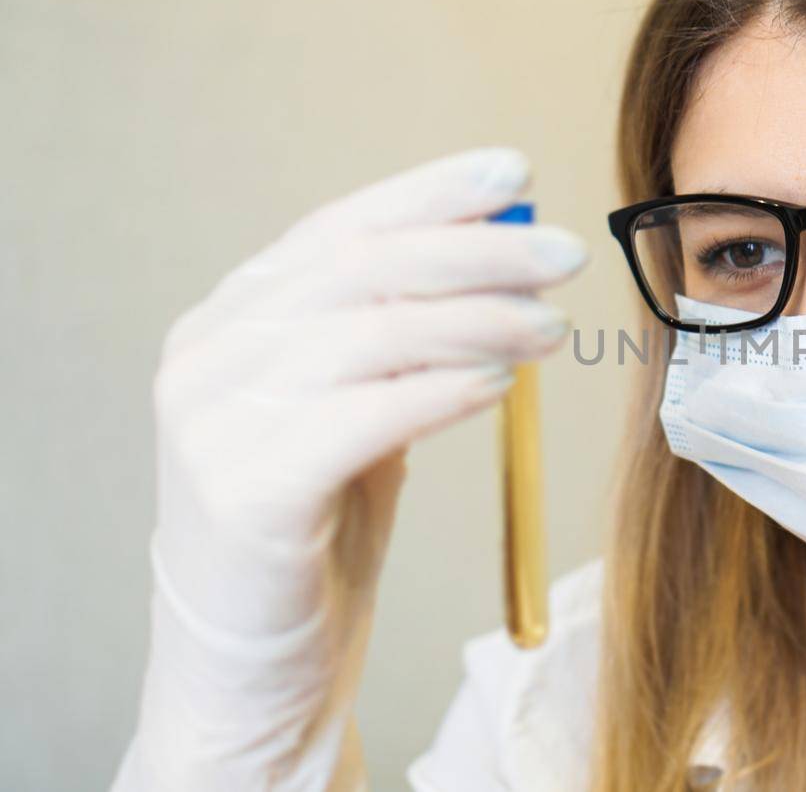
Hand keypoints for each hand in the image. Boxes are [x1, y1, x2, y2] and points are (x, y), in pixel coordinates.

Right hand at [118, 148, 584, 788]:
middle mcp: (208, 357)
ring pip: (366, 336)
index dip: (429, 194)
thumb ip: (402, 338)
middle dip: (474, 251)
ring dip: (476, 319)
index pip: (338, 229)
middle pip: (358, 270)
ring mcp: (214, 423)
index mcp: (230, 321)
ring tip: (551, 327)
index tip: (514, 174)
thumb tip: (506, 257)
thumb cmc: (318, 527)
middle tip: (564, 252)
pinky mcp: (244, 493)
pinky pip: (358, 419)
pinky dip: (438, 390)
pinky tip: (499, 383)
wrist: (253, 664)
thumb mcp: (357, 412)